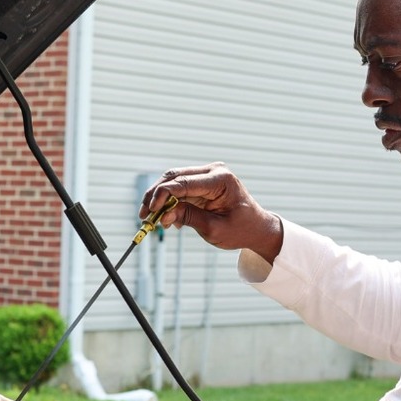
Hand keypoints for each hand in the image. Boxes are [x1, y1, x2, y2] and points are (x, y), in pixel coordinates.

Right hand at [140, 162, 282, 262]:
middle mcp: (213, 171)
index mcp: (221, 179)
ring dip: (159, 199)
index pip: (184, 182)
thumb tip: (163, 215)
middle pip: (174, 177)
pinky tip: (167, 219)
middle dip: (155, 196)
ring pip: (173, 181)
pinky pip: (179, 188)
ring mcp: (207, 175)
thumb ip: (189, 218)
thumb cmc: (241, 229)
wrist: (256, 228)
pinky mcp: (202, 183)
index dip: (163, 195)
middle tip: (143, 215)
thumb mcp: (214, 228)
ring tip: (151, 219)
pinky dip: (169, 202)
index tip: (150, 211)